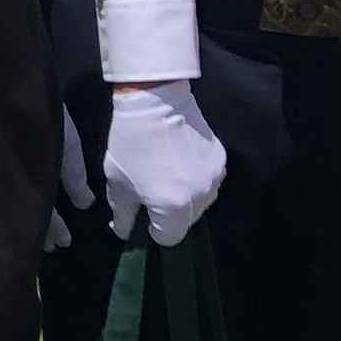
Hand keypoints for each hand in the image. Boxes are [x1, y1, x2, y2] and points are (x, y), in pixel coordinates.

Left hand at [100, 82, 226, 248]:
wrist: (155, 101)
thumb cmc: (131, 144)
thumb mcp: (118, 182)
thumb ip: (123, 215)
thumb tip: (123, 233)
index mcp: (173, 207)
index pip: (169, 238)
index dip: (153, 230)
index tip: (144, 213)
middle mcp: (201, 197)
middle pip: (186, 222)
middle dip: (169, 215)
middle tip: (153, 192)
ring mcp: (215, 178)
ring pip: (201, 203)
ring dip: (185, 198)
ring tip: (167, 176)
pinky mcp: (222, 161)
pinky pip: (209, 183)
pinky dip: (196, 180)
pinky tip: (181, 163)